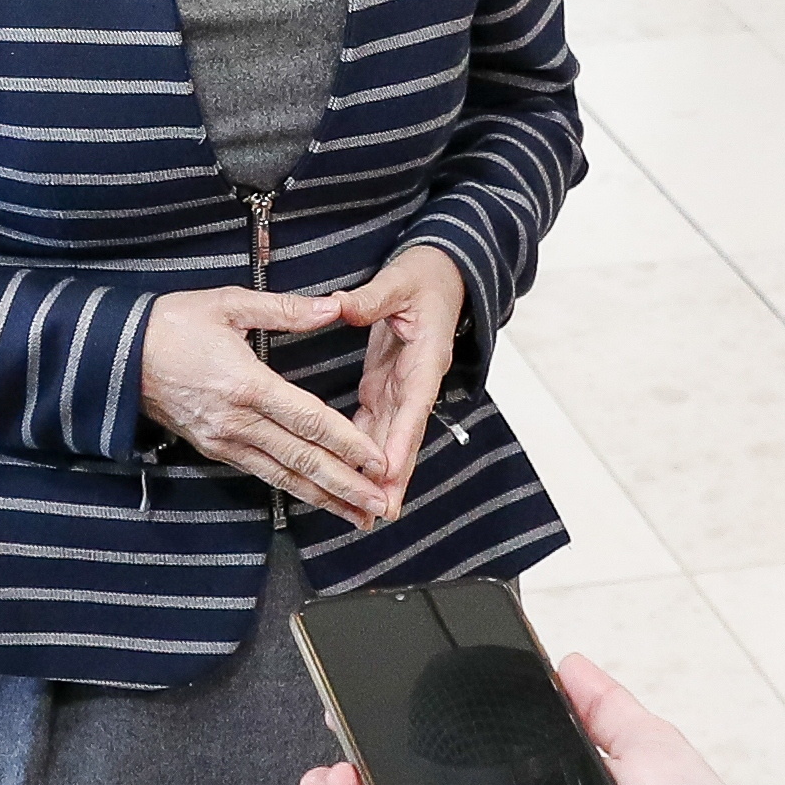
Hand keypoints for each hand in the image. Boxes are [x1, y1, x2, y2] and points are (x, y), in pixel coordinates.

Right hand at [140, 288, 391, 526]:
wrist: (115, 357)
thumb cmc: (172, 324)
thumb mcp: (228, 303)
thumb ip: (285, 309)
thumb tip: (334, 307)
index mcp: (246, 384)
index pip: (307, 421)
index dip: (346, 443)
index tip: (378, 461)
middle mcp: (237, 422)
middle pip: (301, 459)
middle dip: (345, 485)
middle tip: (381, 503)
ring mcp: (224, 441)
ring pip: (283, 476)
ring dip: (324, 498)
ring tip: (359, 516)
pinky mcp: (215, 449)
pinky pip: (262, 474)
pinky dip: (294, 489)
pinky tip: (319, 499)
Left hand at [342, 246, 465, 505]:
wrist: (443, 273)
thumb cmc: (425, 275)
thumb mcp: (399, 279)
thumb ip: (371, 297)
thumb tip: (342, 307)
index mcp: (427, 356)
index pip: (415, 403)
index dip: (402, 438)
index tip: (387, 470)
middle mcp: (418, 380)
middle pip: (406, 434)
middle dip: (395, 475)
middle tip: (381, 511)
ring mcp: (403, 387)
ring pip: (392, 437)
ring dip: (381, 474)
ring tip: (368, 511)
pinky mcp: (388, 386)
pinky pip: (377, 424)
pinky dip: (364, 452)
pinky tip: (350, 477)